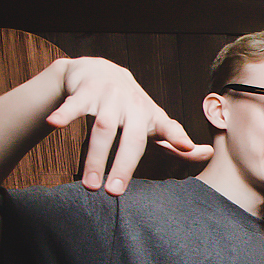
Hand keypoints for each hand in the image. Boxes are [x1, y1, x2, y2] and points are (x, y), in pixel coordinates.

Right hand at [45, 57, 211, 194]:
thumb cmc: (131, 106)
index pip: (168, 128)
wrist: (100, 70)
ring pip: (102, 128)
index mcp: (151, 115)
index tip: (186, 147)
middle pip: (130, 138)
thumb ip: (176, 140)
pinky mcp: (84, 91)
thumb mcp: (154, 121)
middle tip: (114, 193)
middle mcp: (132, 105)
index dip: (178, 137)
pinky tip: (53, 123)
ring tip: (89, 185)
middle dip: (123, 166)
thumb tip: (209, 154)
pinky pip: (74, 104)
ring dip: (95, 156)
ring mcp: (109, 96)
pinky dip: (64, 113)